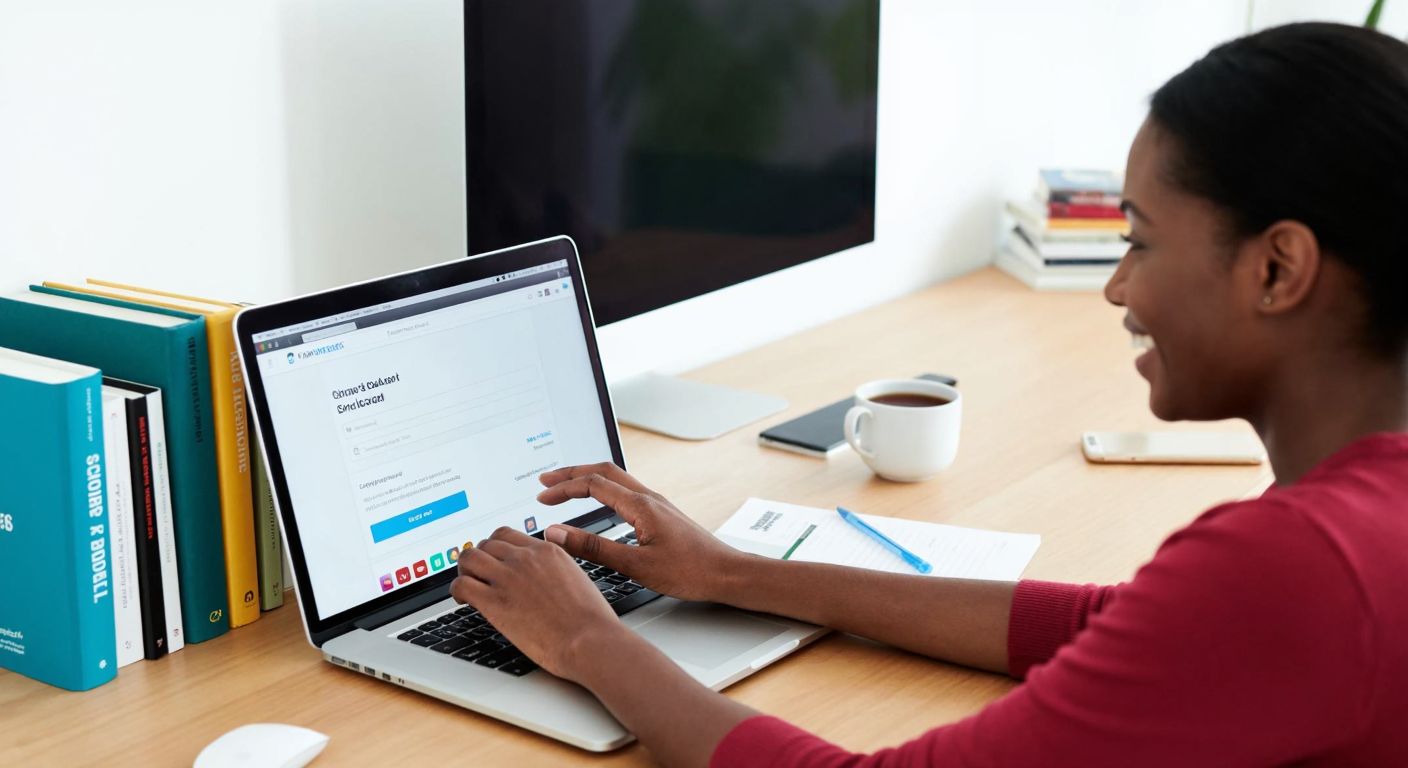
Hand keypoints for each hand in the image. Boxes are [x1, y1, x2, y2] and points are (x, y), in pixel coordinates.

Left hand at [449, 527, 622, 681]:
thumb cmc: (590, 620)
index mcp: (546, 551)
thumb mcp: (576, 579)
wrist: (589, 640)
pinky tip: (463, 600)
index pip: (506, 535)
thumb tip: (546, 577)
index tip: (493, 560)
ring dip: (465, 570)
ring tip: (467, 585)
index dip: (495, 547)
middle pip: (485, 544)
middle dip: (479, 558)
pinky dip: (457, 591)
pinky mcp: (493, 601)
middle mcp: (524, 558)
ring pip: (469, 558)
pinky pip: (461, 585)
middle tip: (478, 575)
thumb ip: (556, 570)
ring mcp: (507, 577)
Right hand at [537, 463, 747, 602]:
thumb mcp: (635, 565)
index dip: (564, 488)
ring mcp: (657, 505)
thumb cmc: (689, 572)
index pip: (593, 484)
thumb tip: (558, 533)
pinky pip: (626, 491)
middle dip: (572, 473)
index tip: (541, 497)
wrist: (727, 574)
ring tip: (567, 487)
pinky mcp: (662, 515)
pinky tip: (600, 505)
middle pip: (604, 471)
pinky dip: (604, 490)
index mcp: (641, 506)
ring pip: (616, 479)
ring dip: (588, 479)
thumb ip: (593, 548)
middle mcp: (649, 498)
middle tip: (546, 481)